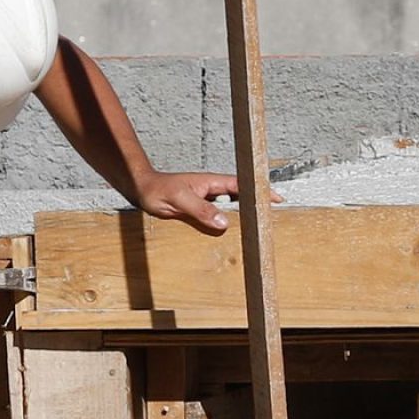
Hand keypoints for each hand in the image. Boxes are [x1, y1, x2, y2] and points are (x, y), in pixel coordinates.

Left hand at [136, 171, 282, 234]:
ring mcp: (206, 200)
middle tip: (272, 220)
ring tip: (257, 231)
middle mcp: (212, 191)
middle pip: (241, 198)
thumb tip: (224, 222)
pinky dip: (225, 225)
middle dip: (256, 206)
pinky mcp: (199, 210)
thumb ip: (201, 209)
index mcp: (212, 183)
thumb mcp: (180, 200)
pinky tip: (230, 236)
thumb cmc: (158, 190)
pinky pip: (216, 218)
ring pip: (230, 209)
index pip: (242, 186)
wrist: (142, 190)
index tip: (277, 199)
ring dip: (242, 218)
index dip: (260, 192)